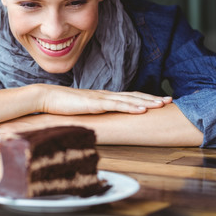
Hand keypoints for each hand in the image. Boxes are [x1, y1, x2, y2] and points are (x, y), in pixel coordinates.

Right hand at [37, 84, 171, 114]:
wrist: (46, 97)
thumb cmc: (62, 105)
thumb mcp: (82, 110)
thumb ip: (92, 113)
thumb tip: (101, 120)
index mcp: (103, 97)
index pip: (128, 96)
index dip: (144, 98)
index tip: (159, 100)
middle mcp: (105, 95)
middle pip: (133, 95)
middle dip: (152, 98)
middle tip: (169, 100)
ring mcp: (100, 98)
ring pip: (129, 99)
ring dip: (147, 101)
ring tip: (161, 104)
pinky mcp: (94, 103)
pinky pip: (116, 105)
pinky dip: (131, 107)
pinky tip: (142, 110)